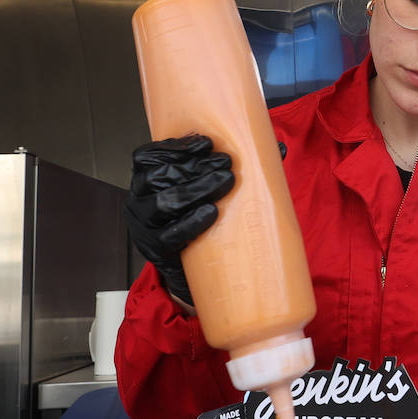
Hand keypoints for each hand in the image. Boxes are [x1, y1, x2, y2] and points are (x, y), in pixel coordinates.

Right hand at [123, 135, 234, 305]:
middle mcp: (139, 202)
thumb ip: (230, 168)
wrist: (193, 274)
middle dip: (194, 166)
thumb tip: (278, 149)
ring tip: (226, 181)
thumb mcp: (206, 193)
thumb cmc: (201, 224)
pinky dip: (192, 222)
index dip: (173, 147)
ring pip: (164, 202)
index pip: (147, 157)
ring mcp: (144, 228)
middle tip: (227, 163)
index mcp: (146, 183)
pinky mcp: (156, 252)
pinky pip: (170, 235)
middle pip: (159, 177)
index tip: (206, 144)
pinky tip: (212, 211)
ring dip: (196, 188)